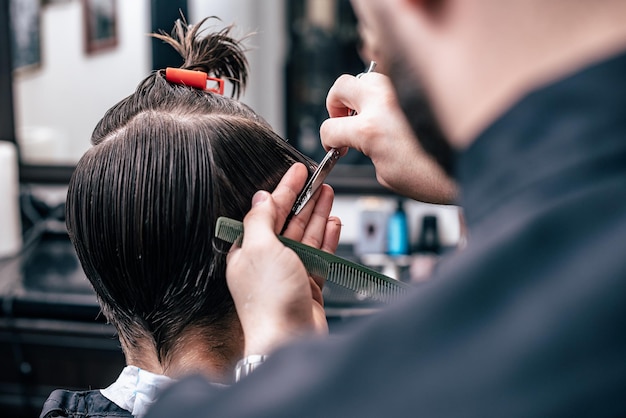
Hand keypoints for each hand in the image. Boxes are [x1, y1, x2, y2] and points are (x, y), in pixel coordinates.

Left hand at [226, 163, 341, 355]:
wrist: (288, 338)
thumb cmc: (269, 300)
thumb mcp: (259, 248)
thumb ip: (260, 220)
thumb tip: (261, 197)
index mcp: (248, 250)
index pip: (268, 211)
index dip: (284, 189)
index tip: (298, 172)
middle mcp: (267, 260)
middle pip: (289, 221)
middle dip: (304, 199)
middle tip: (319, 180)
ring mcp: (289, 272)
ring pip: (306, 236)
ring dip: (318, 214)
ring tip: (329, 194)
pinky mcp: (308, 285)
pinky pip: (319, 255)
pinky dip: (327, 238)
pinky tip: (333, 224)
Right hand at [320, 73, 456, 203]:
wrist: (471, 170)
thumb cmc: (436, 177)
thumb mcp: (386, 174)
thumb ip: (366, 150)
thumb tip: (362, 141)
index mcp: (372, 129)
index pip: (331, 127)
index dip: (328, 141)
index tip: (334, 145)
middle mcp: (385, 102)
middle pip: (342, 86)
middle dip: (336, 105)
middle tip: (342, 119)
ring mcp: (403, 91)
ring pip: (368, 76)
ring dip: (361, 94)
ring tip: (367, 113)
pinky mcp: (420, 90)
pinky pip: (394, 82)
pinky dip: (386, 94)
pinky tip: (392, 112)